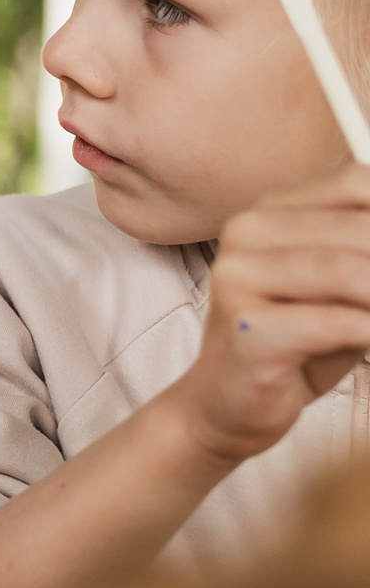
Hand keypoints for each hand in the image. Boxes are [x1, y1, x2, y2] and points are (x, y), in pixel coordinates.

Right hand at [169, 165, 369, 466]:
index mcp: (271, 210)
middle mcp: (247, 232)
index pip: (355, 182)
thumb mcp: (348, 289)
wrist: (232, 405)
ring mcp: (238, 278)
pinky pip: (335, 323)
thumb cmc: (301, 344)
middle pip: (358, 228)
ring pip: (348, 272)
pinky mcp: (247, 329)